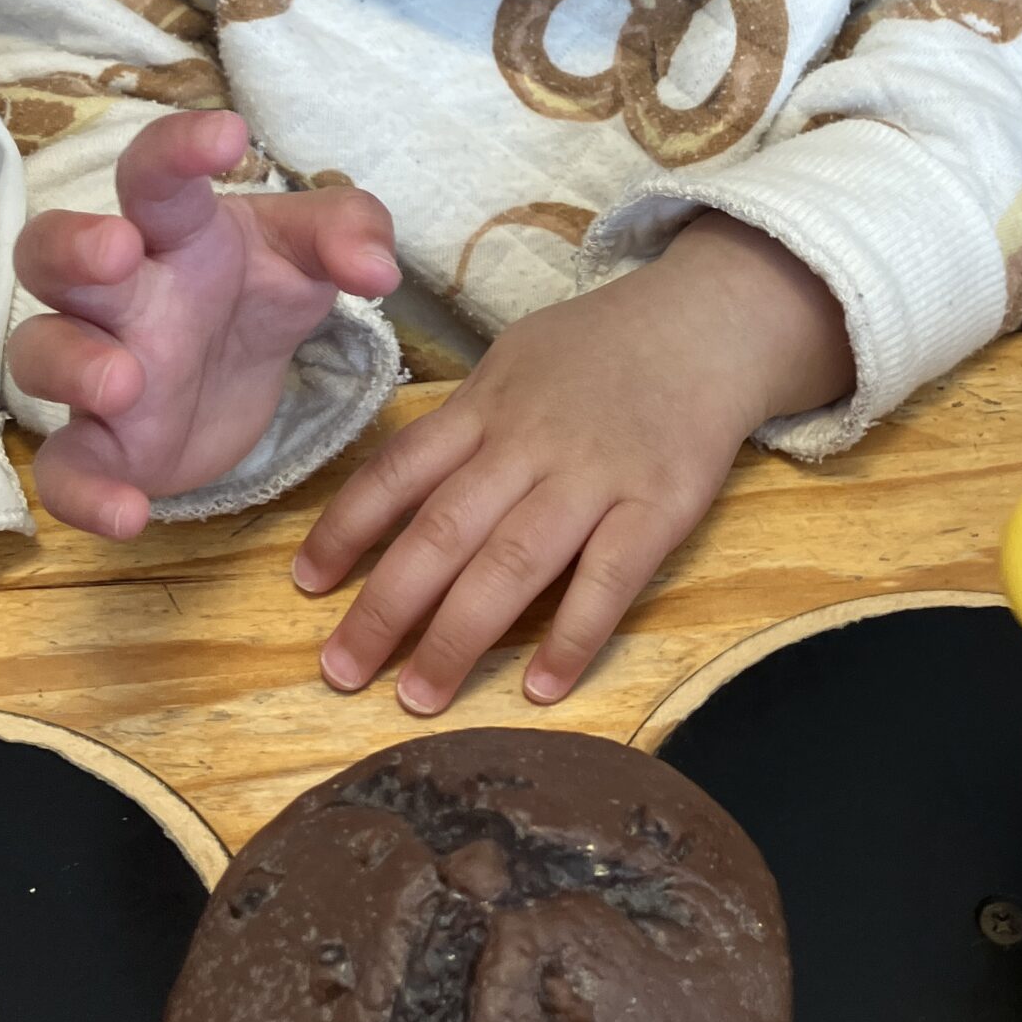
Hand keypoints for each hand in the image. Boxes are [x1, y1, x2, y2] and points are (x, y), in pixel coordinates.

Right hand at [9, 112, 398, 537]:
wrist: (240, 374)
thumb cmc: (257, 288)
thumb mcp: (313, 253)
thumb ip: (350, 234)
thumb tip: (377, 268)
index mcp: (174, 227)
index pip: (156, 172)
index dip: (180, 147)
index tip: (229, 135)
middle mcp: (121, 291)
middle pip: (53, 249)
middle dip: (73, 245)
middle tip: (118, 252)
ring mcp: (98, 366)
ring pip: (41, 352)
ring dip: (72, 364)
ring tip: (123, 382)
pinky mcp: (102, 446)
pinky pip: (64, 468)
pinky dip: (84, 494)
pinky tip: (128, 514)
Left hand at [295, 215, 851, 713]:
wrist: (714, 320)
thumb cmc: (606, 346)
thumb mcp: (518, 357)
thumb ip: (467, 421)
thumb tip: (403, 488)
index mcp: (487, 405)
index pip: (399, 471)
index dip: (345, 530)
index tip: (307, 587)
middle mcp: (530, 443)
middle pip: (444, 531)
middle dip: (386, 607)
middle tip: (341, 672)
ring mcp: (595, 476)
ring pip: (512, 563)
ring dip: (459, 637)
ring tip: (419, 700)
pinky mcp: (659, 506)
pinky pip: (608, 580)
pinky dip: (572, 636)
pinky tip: (540, 689)